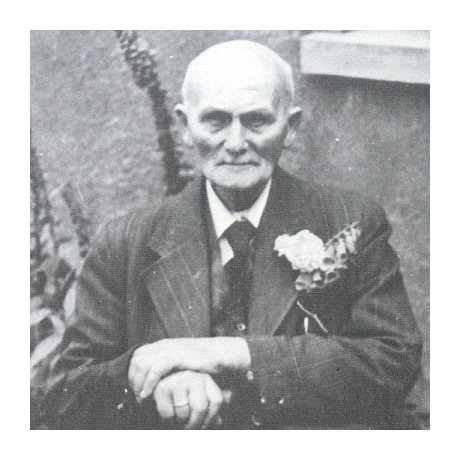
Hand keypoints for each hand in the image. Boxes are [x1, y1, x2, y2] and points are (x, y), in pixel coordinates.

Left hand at [129, 337, 249, 401]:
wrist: (219, 353)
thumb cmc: (201, 361)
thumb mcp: (180, 361)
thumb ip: (167, 365)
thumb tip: (155, 378)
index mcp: (162, 345)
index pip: (137, 356)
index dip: (132, 373)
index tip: (135, 389)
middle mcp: (163, 345)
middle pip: (136, 360)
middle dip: (133, 380)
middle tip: (137, 396)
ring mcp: (169, 349)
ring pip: (143, 364)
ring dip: (139, 383)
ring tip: (142, 398)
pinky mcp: (177, 356)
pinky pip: (156, 369)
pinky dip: (149, 383)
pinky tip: (148, 394)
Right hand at [153, 370, 230, 428]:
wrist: (153, 391)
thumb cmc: (182, 398)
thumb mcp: (200, 399)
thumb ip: (212, 406)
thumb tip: (225, 409)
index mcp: (206, 378)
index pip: (216, 400)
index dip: (211, 418)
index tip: (204, 425)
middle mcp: (193, 375)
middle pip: (200, 408)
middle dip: (194, 424)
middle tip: (189, 429)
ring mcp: (177, 380)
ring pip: (183, 413)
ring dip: (180, 424)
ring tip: (178, 421)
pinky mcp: (162, 388)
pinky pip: (168, 414)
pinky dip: (167, 421)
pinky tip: (168, 417)